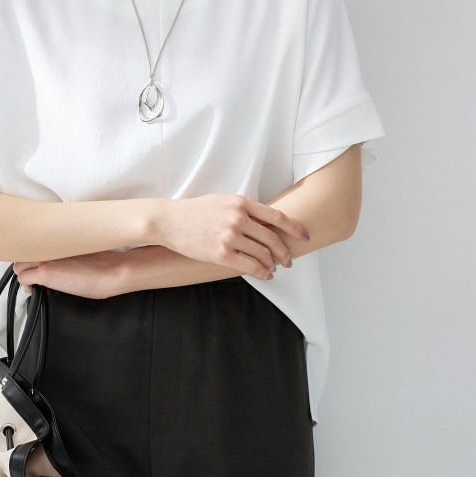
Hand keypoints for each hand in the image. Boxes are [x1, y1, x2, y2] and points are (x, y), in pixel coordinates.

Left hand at [12, 251, 124, 299]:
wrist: (112, 271)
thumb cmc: (105, 263)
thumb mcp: (82, 250)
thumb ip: (65, 250)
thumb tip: (60, 258)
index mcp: (59, 239)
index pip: (32, 241)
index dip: (31, 253)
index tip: (35, 260)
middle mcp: (50, 246)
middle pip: (22, 252)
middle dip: (25, 264)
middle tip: (32, 272)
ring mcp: (46, 259)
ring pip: (19, 265)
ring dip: (24, 274)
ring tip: (32, 282)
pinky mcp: (46, 274)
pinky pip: (24, 279)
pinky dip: (26, 285)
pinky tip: (34, 289)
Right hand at [154, 194, 310, 278]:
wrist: (170, 221)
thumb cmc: (196, 211)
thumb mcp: (224, 201)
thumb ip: (245, 209)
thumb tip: (268, 224)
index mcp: (241, 203)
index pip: (277, 217)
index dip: (295, 229)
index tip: (305, 237)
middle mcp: (238, 219)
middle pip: (273, 239)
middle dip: (284, 252)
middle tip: (288, 260)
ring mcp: (230, 237)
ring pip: (263, 255)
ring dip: (272, 264)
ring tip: (274, 268)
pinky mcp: (221, 254)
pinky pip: (250, 266)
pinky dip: (262, 273)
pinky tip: (265, 275)